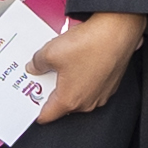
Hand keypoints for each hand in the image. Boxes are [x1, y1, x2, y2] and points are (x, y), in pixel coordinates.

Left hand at [31, 8, 145, 118]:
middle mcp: (87, 102)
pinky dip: (83, 75)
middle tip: (42, 75)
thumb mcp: (50, 52)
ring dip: (68, 81)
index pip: (47, 115)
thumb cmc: (90, 44)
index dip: (34, 109)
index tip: (29, 102)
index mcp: (70, 100)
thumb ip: (37, 63)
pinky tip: (79, 58)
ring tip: (62, 62)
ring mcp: (101, 93)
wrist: (118, 31)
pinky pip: (91, 84)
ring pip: (78, 92)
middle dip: (51, 90)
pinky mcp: (111, 83)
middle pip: (62, 103)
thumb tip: (34, 66)